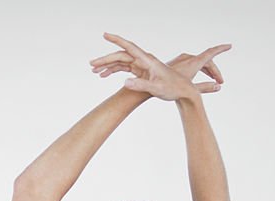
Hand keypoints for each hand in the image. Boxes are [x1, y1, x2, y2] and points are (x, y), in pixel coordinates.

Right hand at [90, 34, 230, 100]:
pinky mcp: (141, 72)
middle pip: (121, 56)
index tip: (105, 35)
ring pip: (121, 62)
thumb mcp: (157, 88)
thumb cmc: (173, 88)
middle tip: (91, 64)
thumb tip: (124, 82)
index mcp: (148, 61)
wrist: (182, 91)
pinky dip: (114, 71)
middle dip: (106, 59)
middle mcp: (143, 60)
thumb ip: (141, 85)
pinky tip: (104, 75)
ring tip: (94, 71)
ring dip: (107, 66)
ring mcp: (141, 66)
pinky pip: (124, 68)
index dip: (117, 40)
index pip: (130, 47)